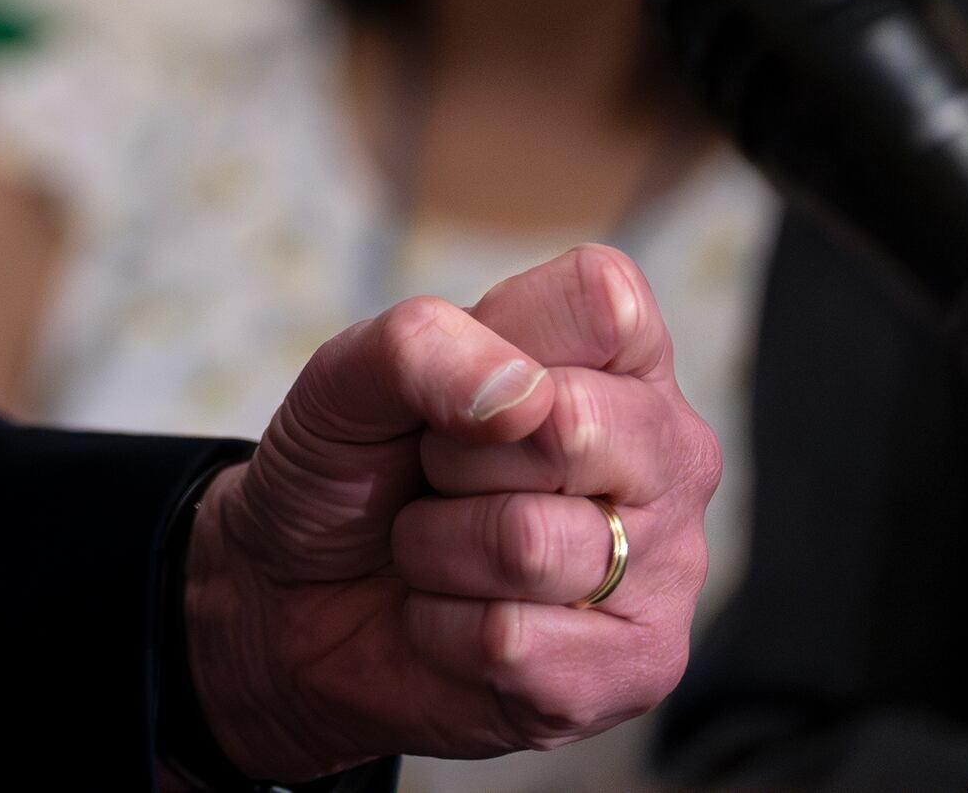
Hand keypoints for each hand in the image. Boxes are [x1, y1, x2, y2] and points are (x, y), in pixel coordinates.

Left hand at [181, 244, 721, 779]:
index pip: (603, 301)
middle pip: (570, 428)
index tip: (454, 384)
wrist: (299, 595)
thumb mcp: (346, 378)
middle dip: (454, 457)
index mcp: (623, 356)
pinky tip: (452, 617)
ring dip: (436, 549)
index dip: (498, 336)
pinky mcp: (638, 666)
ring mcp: (668, 565)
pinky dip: (441, 628)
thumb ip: (420, 346)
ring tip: (440, 548)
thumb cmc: (350, 467)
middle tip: (437, 475)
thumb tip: (525, 398)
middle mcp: (667, 453)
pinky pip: (513, 642)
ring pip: (529, 544)